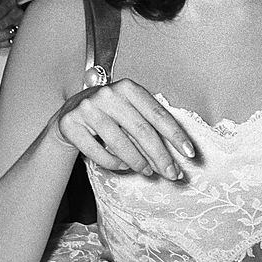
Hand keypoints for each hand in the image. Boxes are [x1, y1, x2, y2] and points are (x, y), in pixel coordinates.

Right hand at [51, 78, 196, 179]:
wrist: (71, 111)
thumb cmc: (111, 112)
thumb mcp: (131, 109)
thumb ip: (150, 124)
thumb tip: (179, 153)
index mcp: (129, 88)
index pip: (158, 114)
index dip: (176, 135)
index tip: (190, 153)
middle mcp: (108, 94)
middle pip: (142, 131)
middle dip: (160, 156)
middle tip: (172, 174)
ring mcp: (88, 108)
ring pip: (120, 144)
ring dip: (138, 162)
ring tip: (148, 171)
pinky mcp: (71, 124)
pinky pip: (98, 152)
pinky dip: (114, 164)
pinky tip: (123, 166)